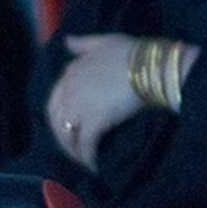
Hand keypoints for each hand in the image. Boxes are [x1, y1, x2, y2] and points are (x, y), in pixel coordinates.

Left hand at [46, 35, 150, 168]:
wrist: (151, 67)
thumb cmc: (132, 52)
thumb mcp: (104, 41)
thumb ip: (83, 44)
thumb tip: (67, 42)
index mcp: (70, 72)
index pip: (55, 101)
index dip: (60, 117)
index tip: (69, 127)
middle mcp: (69, 90)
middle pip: (57, 121)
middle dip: (63, 138)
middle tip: (74, 149)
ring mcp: (80, 107)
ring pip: (68, 135)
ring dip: (73, 151)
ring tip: (84, 160)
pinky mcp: (95, 122)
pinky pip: (86, 145)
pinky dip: (88, 157)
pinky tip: (94, 165)